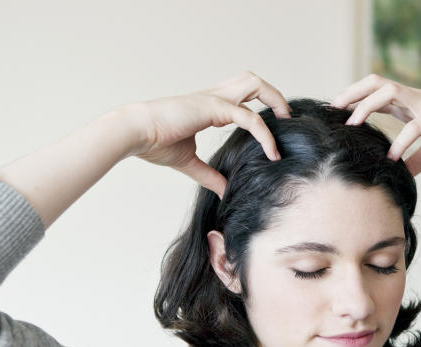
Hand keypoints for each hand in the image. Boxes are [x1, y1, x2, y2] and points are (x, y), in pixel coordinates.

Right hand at [127, 71, 291, 197]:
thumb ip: (210, 176)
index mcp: (208, 106)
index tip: (274, 133)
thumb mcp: (188, 163)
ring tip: (285, 124)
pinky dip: (264, 134)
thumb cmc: (153, 143)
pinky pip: (249, 117)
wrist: (134, 133)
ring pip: (254, 83)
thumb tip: (225, 192)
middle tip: (286, 120)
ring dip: (274, 100)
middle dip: (274, 95)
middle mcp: (214, 97)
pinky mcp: (213, 108)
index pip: (242, 96)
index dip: (260, 109)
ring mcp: (214, 98)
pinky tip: (271, 153)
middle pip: (252, 80)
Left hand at [329, 74, 420, 175]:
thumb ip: (414, 160)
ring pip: (390, 92)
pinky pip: (415, 126)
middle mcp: (415, 99)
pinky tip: (392, 157)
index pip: (375, 94)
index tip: (333, 113)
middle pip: (376, 84)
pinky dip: (401, 141)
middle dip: (351, 94)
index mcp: (410, 105)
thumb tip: (398, 174)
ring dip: (367, 106)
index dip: (353, 99)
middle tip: (332, 111)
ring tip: (352, 125)